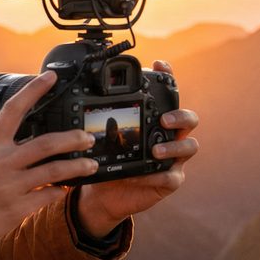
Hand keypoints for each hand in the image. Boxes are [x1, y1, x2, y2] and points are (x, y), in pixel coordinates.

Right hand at [0, 71, 97, 259]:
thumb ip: (2, 150)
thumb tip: (33, 142)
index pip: (13, 109)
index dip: (34, 90)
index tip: (51, 76)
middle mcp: (0, 163)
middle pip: (46, 143)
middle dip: (74, 138)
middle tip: (88, 137)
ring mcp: (9, 187)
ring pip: (55, 171)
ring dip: (78, 166)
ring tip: (91, 165)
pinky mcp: (16, 209)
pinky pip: (49, 196)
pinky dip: (61, 191)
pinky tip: (66, 189)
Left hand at [75, 60, 199, 237]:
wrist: (101, 195)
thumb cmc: (103, 160)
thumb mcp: (97, 138)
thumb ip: (94, 120)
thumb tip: (70, 99)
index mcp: (152, 120)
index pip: (167, 95)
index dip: (168, 77)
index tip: (159, 65)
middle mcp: (167, 136)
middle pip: (188, 119)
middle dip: (179, 116)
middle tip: (163, 119)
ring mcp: (171, 158)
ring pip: (189, 146)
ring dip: (174, 146)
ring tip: (155, 150)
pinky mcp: (168, 180)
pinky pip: (173, 177)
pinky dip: (162, 175)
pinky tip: (147, 175)